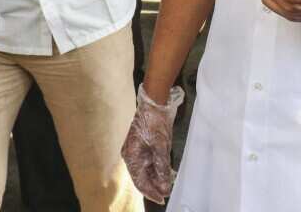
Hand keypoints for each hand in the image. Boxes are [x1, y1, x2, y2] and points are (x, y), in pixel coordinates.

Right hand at [121, 84, 184, 203]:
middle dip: (155, 185)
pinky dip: (158, 168)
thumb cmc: (155, 121)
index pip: (140, 181)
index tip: (162, 198)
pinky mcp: (144, 145)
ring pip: (147, 170)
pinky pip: (150, 161)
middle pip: (142, 176)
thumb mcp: (161, 145)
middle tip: (168, 192)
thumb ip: (162, 167)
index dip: (151, 191)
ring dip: (157, 177)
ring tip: (169, 184)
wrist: (155, 101)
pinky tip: (167, 172)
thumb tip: (164, 185)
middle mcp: (132, 155)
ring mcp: (137, 150)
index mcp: (131, 156)